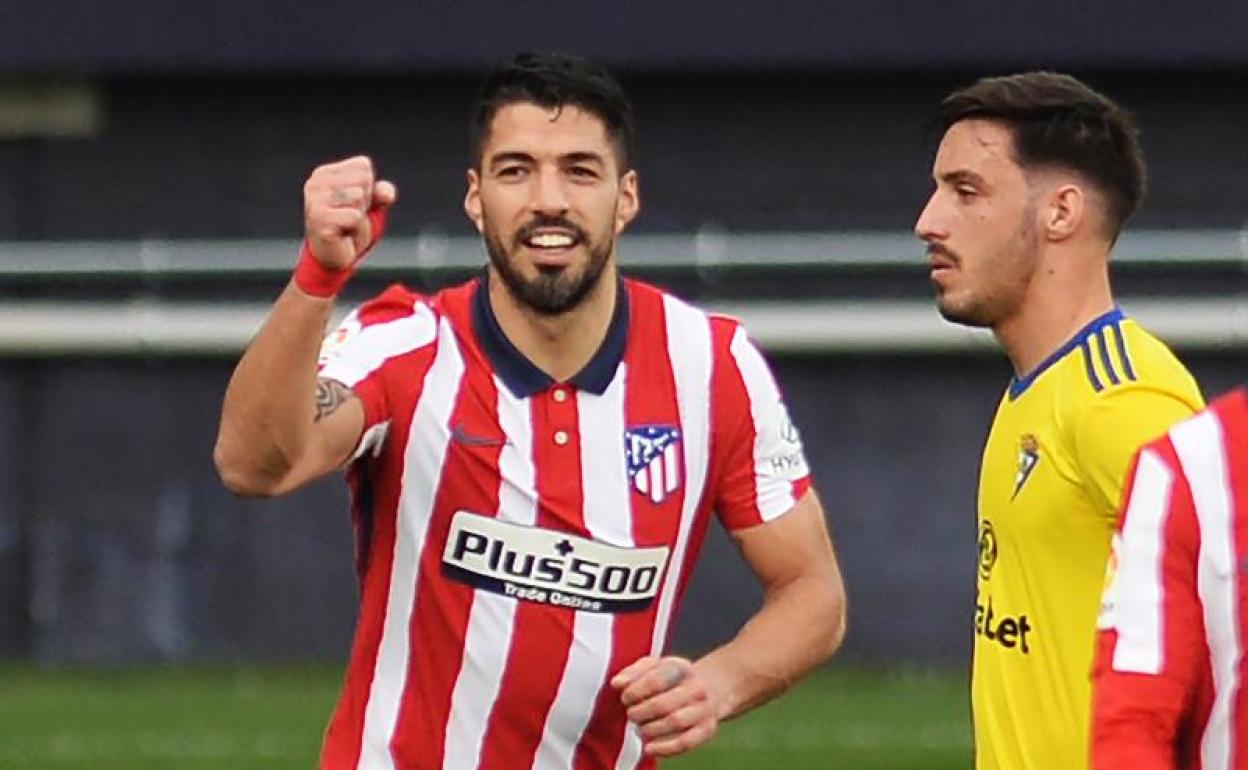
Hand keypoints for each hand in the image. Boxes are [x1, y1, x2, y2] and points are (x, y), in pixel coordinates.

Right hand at [302, 155, 397, 269]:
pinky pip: (355, 216)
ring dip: (359, 216)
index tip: (354, 203)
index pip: (363, 166)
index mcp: (326, 173)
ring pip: (358, 197)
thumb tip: (386, 193)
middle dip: (364, 202)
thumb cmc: (350, 227)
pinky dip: (355, 228)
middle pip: (362, 180)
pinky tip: (343, 234)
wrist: (334, 257)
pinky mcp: (320, 220)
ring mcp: (315, 201)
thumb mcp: (370, 206)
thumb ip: (381, 193)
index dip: (368, 188)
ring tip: (346, 225)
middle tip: (350, 216)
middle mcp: (316, 183)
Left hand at [611, 655, 722, 756]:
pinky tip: (649, 748)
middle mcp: (696, 688)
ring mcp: (704, 710)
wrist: (712, 688)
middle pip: (664, 704)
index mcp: (682, 668)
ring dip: (651, 729)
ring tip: (640, 728)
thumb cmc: (674, 678)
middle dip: (641, 712)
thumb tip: (617, 683)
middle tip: (631, 714)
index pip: (656, 679)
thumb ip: (634, 672)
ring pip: (675, 722)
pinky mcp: (707, 729)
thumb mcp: (656, 666)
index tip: (625, 698)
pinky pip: (686, 742)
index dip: (636, 691)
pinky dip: (665, 748)